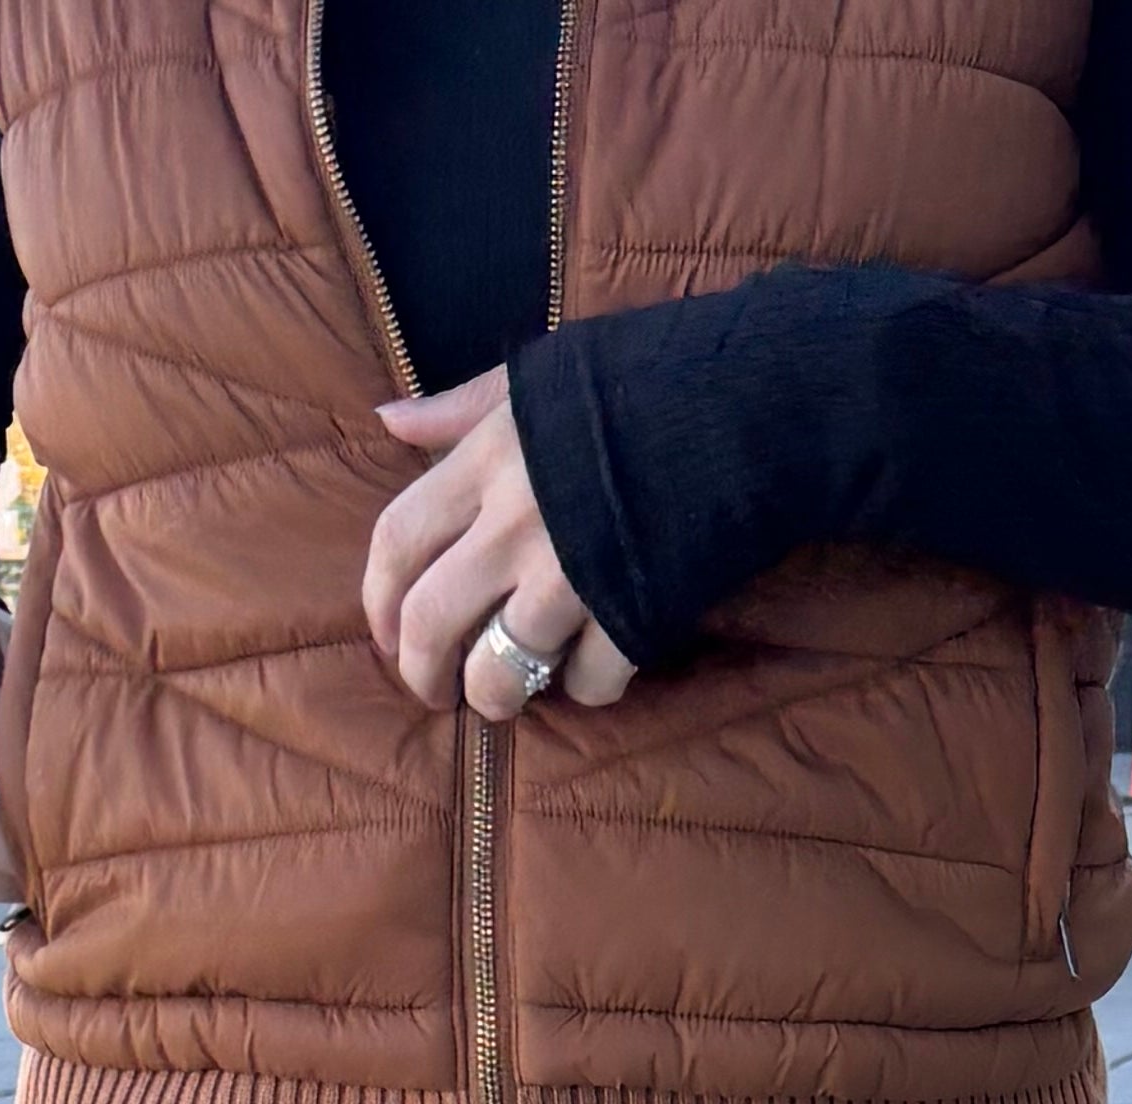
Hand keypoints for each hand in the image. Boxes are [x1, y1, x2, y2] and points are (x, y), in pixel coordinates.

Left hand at [365, 374, 635, 715]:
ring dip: (499, 698)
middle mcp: (515, 522)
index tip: (387, 635)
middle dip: (424, 674)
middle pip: (432, 621)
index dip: (378, 601)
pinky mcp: (630, 616)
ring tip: (513, 694)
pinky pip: (587, 684)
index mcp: (487, 458)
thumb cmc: (645, 382)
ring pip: (501, 674)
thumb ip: (463, 408)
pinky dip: (587, 687)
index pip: (395, 540)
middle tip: (438, 692)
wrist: (753, 403)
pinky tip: (596, 664)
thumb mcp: (541, 377)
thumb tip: (390, 420)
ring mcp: (572, 576)